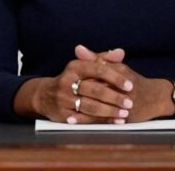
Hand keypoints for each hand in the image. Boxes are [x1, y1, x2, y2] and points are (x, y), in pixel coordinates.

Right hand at [14, 44, 134, 123]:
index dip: (115, 78)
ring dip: (110, 111)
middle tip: (130, 103)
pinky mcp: (63, 114)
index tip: (130, 85)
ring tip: (124, 113)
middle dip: (115, 97)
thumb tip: (120, 53)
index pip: (98, 69)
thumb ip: (102, 59)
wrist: (44, 95)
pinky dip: (101, 121)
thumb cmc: (71, 79)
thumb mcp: (83, 66)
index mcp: (74, 67)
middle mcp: (67, 81)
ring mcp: (64, 99)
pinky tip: (113, 121)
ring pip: (91, 106)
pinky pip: (86, 119)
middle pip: (95, 89)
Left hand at [73, 45, 174, 122]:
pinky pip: (104, 119)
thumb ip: (96, 58)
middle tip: (62, 95)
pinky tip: (76, 121)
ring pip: (100, 106)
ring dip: (82, 111)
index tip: (66, 75)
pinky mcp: (125, 116)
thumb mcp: (116, 66)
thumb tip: (78, 48)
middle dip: (80, 93)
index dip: (82, 75)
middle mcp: (123, 88)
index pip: (98, 72)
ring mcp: (124, 103)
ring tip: (67, 113)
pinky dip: (90, 121)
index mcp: (119, 72)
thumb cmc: (131, 81)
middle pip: (98, 90)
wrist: (155, 97)